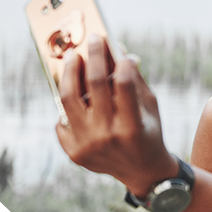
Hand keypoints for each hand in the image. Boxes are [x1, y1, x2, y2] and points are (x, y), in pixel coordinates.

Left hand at [55, 34, 177, 196]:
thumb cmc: (148, 132)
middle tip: (92, 39)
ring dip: (70, 72)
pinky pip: (62, 120)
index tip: (115, 44)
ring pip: (68, 99)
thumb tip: (119, 50)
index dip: (120, 61)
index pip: (124, 84)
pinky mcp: (74, 153)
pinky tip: (73, 93)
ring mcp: (88, 146)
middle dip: (94, 56)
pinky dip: (67, 104)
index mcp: (133, 126)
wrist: (143, 172)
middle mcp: (108, 137)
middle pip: (95, 85)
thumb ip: (135, 80)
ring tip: (73, 57)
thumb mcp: (150, 107)